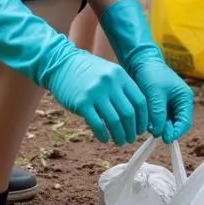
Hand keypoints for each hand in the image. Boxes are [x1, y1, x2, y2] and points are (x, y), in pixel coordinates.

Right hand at [0, 0, 146, 144]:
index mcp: (120, 76)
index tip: (142, 128)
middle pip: (129, 114)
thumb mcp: (109, 72)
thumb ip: (122, 88)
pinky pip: (97, 124)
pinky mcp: (82, 103)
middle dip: (132, 130)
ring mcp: (95, 93)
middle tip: (130, 138)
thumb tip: (136, 113)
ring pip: (115, 122)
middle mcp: (110, 84)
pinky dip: (103, 135)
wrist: (60, 63)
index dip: (143, 118)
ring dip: (119, 135)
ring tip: (119, 141)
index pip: (140, 101)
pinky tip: (104, 139)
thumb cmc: (87, 71)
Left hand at [125, 52, 194, 142]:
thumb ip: (158, 113)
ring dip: (157, 126)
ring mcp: (170, 106)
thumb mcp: (155, 94)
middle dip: (165, 129)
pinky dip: (152, 122)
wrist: (140, 62)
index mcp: (184, 98)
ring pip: (165, 124)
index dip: (176, 132)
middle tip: (153, 130)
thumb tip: (159, 133)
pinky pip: (158, 120)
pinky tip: (145, 119)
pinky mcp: (160, 107)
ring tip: (147, 122)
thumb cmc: (151, 74)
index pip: (185, 122)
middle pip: (175, 125)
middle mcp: (179, 103)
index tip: (165, 139)